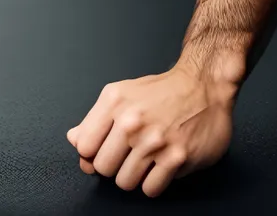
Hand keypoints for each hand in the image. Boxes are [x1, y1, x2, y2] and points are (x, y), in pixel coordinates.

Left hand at [65, 66, 233, 197]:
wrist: (202, 87)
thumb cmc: (160, 92)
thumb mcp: (120, 95)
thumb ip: (94, 119)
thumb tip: (75, 141)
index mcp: (113, 102)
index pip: (84, 146)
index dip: (91, 153)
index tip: (102, 151)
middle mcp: (131, 121)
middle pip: (103, 167)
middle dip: (113, 166)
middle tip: (126, 155)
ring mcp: (153, 141)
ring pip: (125, 182)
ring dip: (133, 177)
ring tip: (144, 161)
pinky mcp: (176, 158)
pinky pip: (150, 189)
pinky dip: (153, 184)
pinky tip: (159, 168)